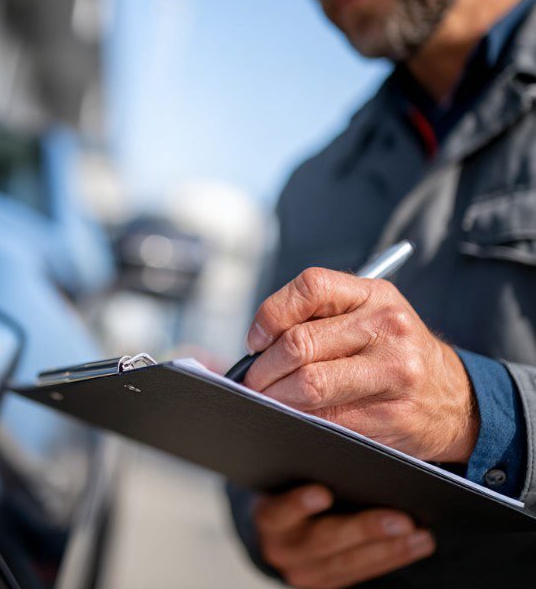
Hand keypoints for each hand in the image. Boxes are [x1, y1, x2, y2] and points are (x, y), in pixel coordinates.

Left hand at [245, 267, 477, 462]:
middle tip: (251, 382)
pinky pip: (327, 418)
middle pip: (300, 343)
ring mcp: (393, 371)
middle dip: (263, 368)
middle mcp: (387, 326)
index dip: (270, 315)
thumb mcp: (368, 315)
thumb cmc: (393, 352)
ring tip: (267, 400)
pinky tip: (293, 417)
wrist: (456, 399)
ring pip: (309, 384)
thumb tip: (253, 346)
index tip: (255, 341)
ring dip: (275, 397)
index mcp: (374, 294)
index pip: (309, 287)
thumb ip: (318, 318)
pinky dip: (298, 419)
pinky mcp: (392, 414)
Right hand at [255, 484, 434, 588]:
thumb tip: (344, 443)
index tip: (323, 493)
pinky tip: (418, 544)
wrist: (280, 528)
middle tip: (401, 520)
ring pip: (348, 563)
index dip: (298, 504)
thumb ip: (308, 467)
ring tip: (421, 535)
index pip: (278, 511)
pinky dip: (391, 558)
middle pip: (322, 541)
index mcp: (267, 515)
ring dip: (389, 550)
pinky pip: (360, 574)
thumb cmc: (290, 487)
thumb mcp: (288, 475)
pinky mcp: (324, 584)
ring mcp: (302, 571)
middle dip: (364, 530)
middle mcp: (279, 548)